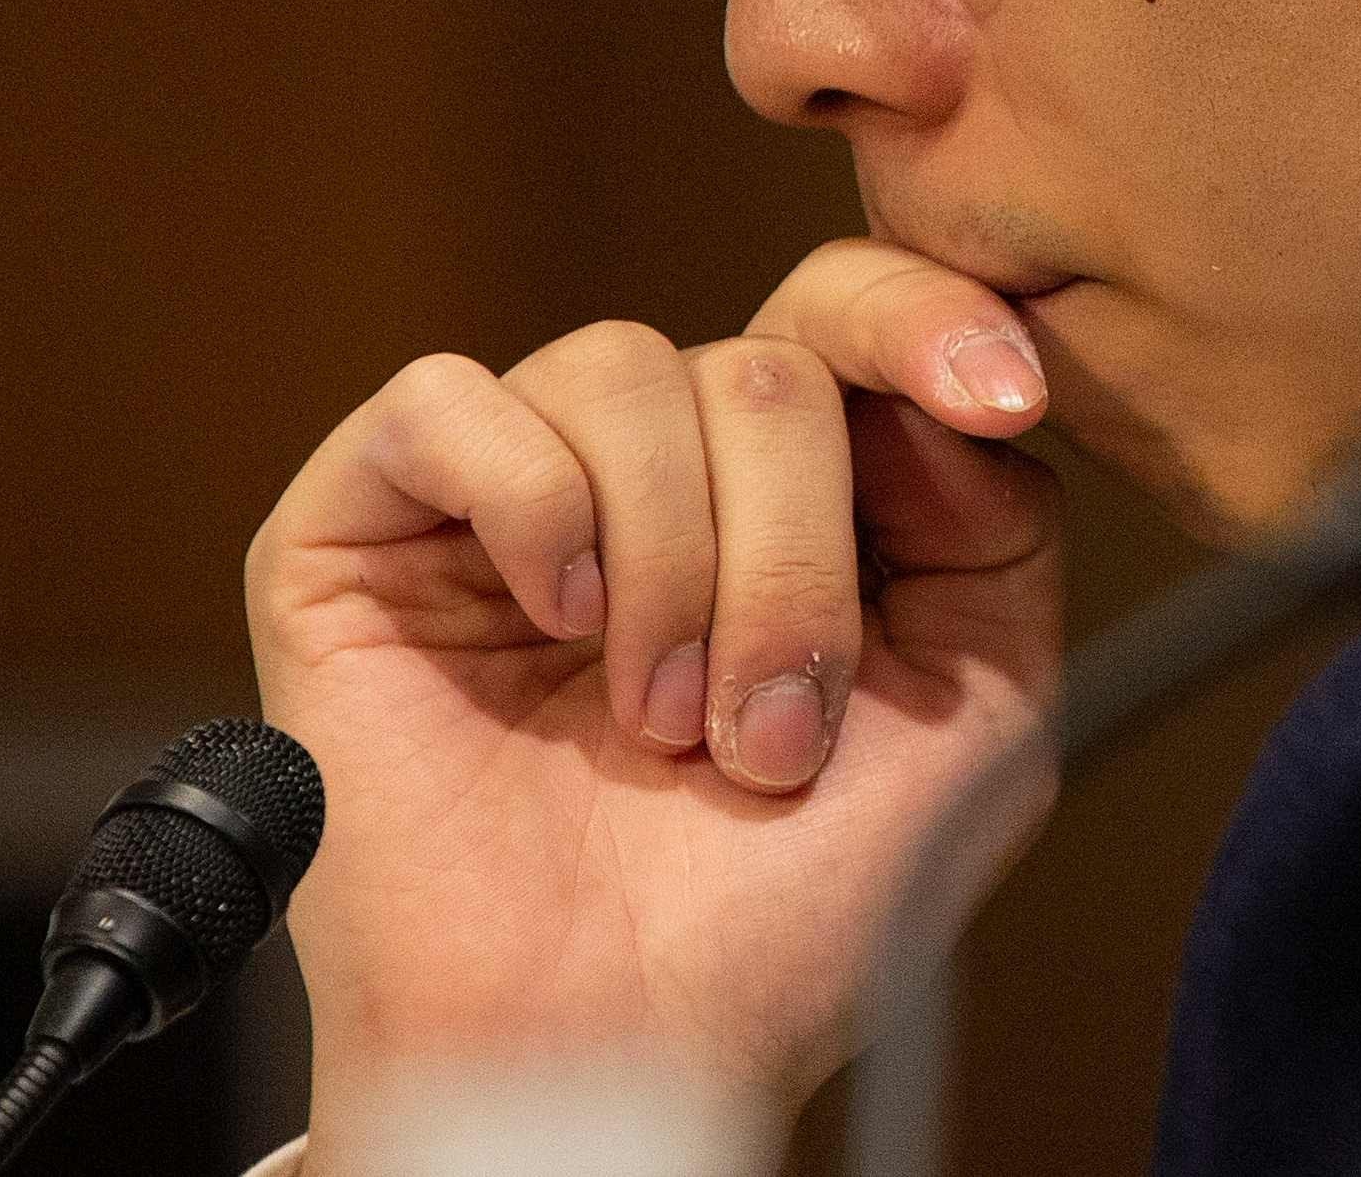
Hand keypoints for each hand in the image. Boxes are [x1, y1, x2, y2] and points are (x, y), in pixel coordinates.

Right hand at [247, 270, 1059, 1141]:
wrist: (624, 1048)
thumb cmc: (786, 914)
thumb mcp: (978, 714)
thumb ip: (1000, 530)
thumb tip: (936, 397)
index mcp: (791, 494)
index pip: (852, 312)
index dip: (927, 321)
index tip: (1000, 395)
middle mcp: (655, 472)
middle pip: (763, 366)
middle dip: (796, 560)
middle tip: (770, 732)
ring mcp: (507, 493)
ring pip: (622, 368)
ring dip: (672, 561)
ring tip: (659, 721)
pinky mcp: (360, 529)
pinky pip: (449, 401)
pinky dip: (531, 501)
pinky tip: (556, 616)